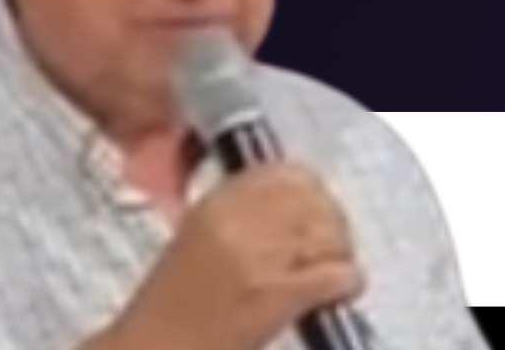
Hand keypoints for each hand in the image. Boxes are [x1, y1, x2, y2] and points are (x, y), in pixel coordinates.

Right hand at [92, 163, 363, 349]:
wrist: (157, 349)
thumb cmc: (172, 307)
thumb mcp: (198, 238)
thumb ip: (241, 213)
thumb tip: (295, 205)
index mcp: (217, 203)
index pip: (285, 173)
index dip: (311, 190)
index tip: (317, 210)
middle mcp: (238, 221)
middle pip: (313, 200)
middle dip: (332, 223)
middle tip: (334, 247)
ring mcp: (258, 257)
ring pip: (330, 235)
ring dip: (341, 254)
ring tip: (335, 274)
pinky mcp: (277, 295)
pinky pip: (335, 275)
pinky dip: (347, 283)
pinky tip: (340, 293)